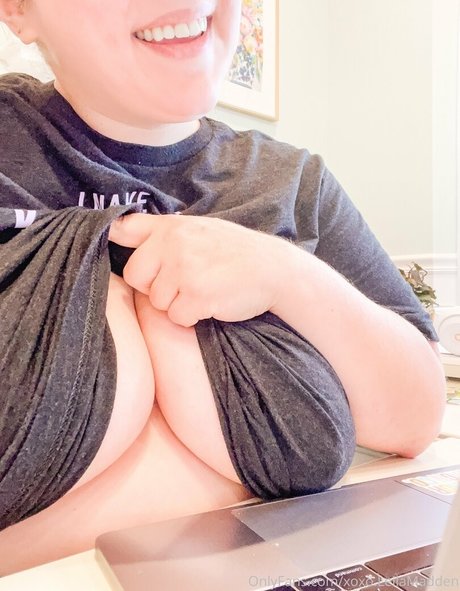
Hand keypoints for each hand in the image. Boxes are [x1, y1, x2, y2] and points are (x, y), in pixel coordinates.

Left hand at [108, 213, 292, 326]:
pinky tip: (209, 303)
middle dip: (154, 286)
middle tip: (182, 283)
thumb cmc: (233, 250)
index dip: (114, 242)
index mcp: (171, 227)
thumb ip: (160, 229)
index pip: (125, 230)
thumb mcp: (198, 228)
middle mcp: (173, 245)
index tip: (114, 252)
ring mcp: (185, 271)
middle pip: (136, 277)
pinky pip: (176, 317)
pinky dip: (191, 317)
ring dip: (176, 303)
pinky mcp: (197, 296)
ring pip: (156, 302)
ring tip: (201, 290)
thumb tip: (117, 229)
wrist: (272, 269)